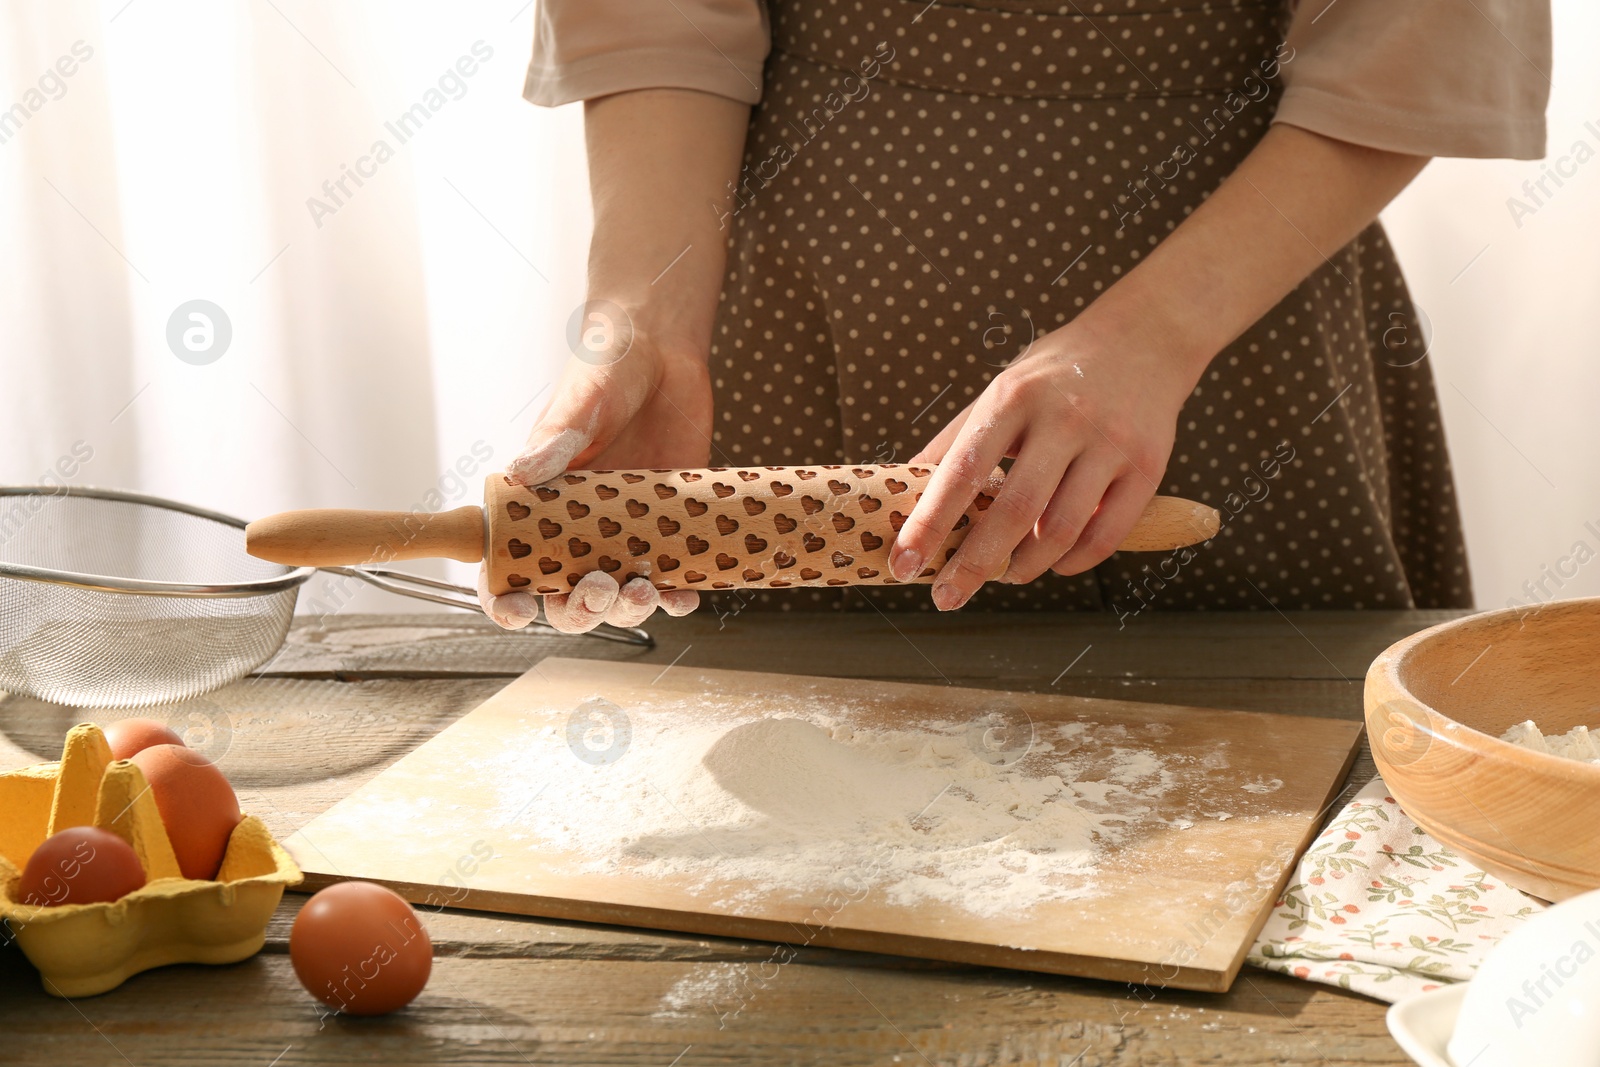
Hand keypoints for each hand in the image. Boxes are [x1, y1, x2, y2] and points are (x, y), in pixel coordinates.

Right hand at [479, 322, 711, 631]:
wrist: (664, 352)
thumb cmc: (606, 368)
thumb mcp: (581, 401)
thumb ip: (558, 437)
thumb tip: (523, 470)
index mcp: (538, 502)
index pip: (508, 564)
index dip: (505, 598)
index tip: (518, 610)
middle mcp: (577, 526)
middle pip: (564, 595)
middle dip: (578, 608)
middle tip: (600, 587)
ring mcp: (623, 531)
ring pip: (617, 596)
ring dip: (627, 608)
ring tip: (645, 591)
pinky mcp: (667, 525)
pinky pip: (669, 576)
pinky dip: (676, 595)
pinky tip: (683, 593)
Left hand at [887, 320, 1198, 609]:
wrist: (1144, 339)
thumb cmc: (1056, 373)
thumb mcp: (1002, 390)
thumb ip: (957, 441)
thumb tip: (904, 489)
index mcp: (1014, 397)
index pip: (962, 470)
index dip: (929, 523)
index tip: (903, 564)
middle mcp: (1064, 418)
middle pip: (1013, 511)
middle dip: (973, 565)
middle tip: (947, 596)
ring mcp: (1111, 443)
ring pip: (1060, 531)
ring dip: (1024, 567)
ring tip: (1005, 574)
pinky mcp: (1148, 467)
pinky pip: (1106, 536)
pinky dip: (1073, 562)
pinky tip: (1054, 563)